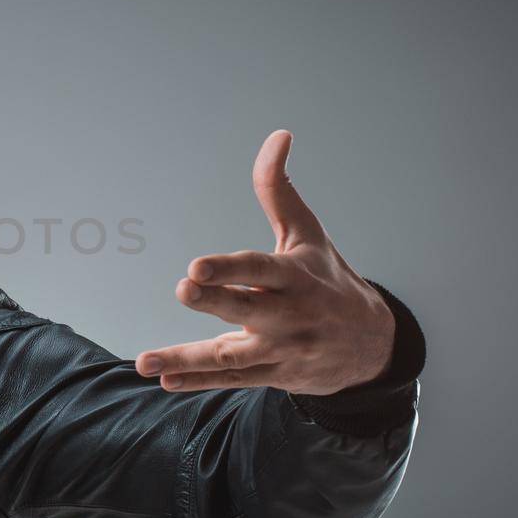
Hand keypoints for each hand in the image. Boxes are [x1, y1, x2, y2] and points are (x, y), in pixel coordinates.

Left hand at [135, 130, 395, 396]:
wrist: (371, 346)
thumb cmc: (329, 279)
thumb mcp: (307, 234)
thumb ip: (279, 190)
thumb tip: (277, 135)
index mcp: (294, 277)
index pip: (259, 270)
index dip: (230, 268)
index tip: (197, 266)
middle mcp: (288, 316)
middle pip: (245, 310)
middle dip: (214, 301)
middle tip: (183, 289)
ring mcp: (279, 350)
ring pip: (229, 357)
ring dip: (185, 360)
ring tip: (146, 362)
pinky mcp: (270, 375)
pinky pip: (230, 381)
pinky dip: (197, 381)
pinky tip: (165, 378)